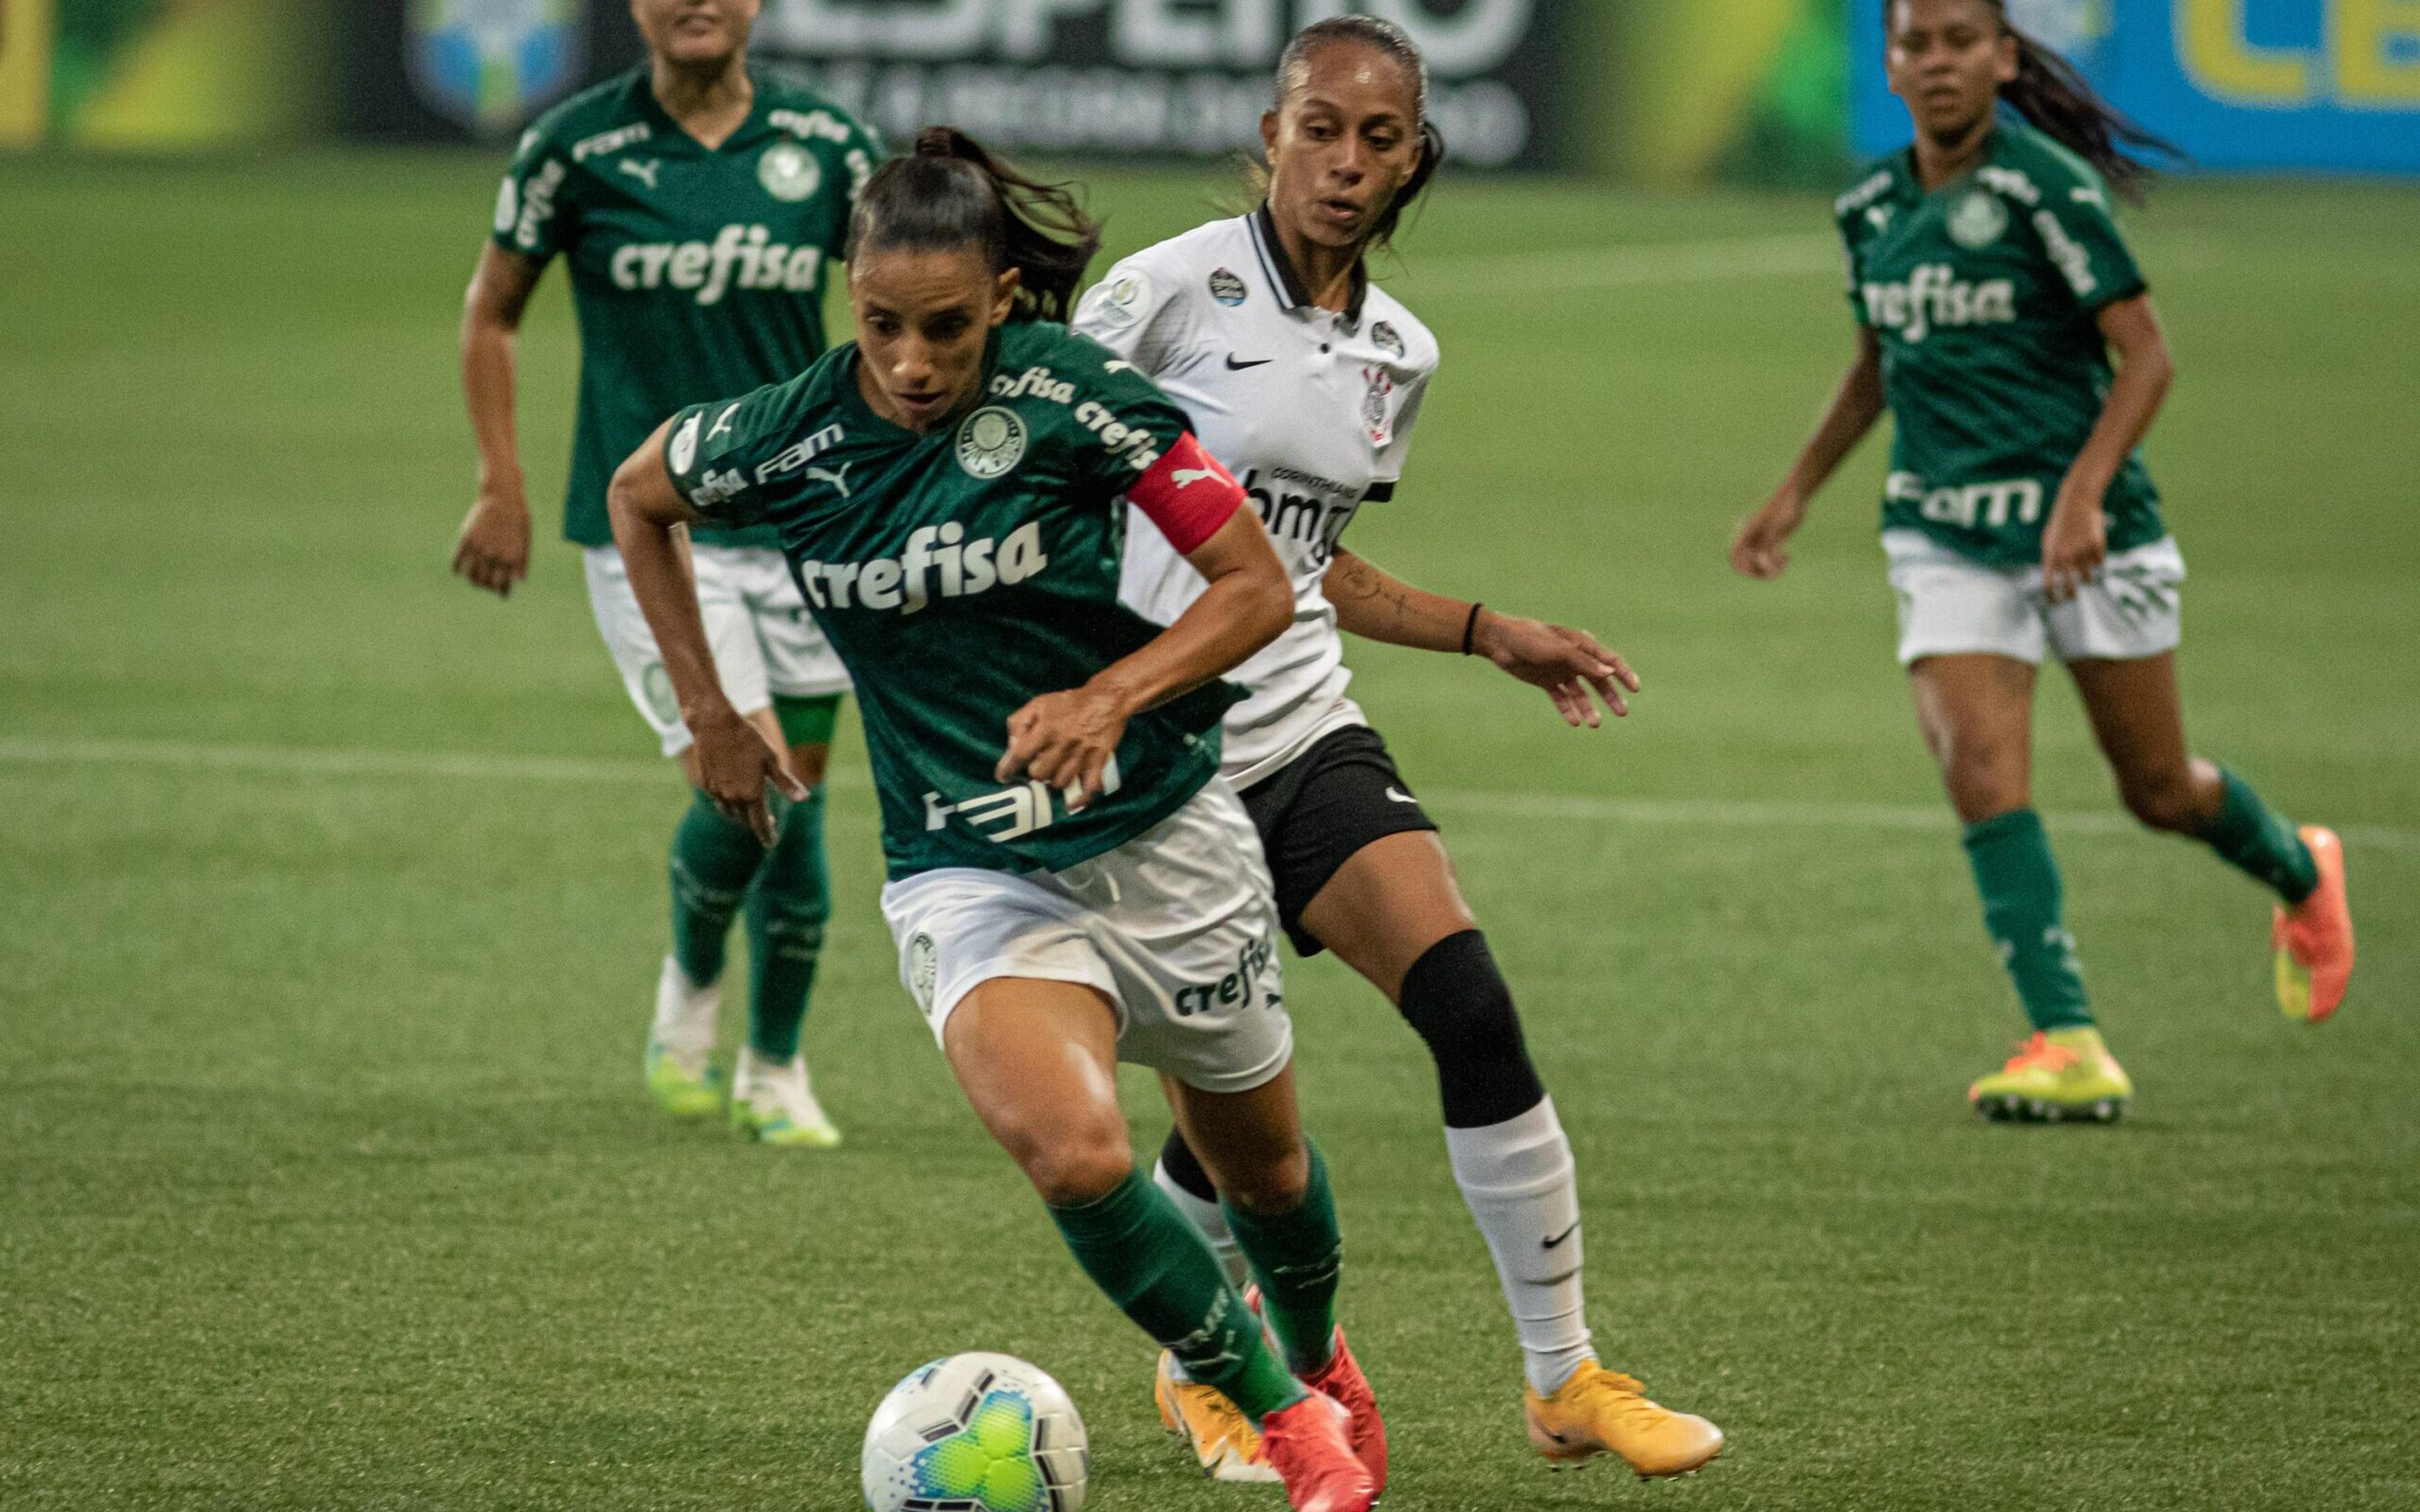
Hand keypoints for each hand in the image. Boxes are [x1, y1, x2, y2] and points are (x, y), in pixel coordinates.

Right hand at [453, 484, 531, 597]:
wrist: (503, 498)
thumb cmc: (518, 519)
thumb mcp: (525, 541)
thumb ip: (522, 562)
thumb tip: (519, 581)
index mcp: (510, 558)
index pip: (503, 585)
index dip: (502, 592)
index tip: (501, 594)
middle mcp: (494, 556)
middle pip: (485, 583)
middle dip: (486, 587)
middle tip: (487, 584)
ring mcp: (479, 548)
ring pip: (470, 575)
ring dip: (471, 580)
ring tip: (474, 578)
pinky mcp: (467, 539)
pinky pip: (457, 560)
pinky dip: (456, 569)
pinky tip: (458, 570)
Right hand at [691, 705, 807, 845]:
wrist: (714, 724)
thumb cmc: (748, 739)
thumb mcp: (772, 760)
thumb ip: (786, 783)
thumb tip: (804, 798)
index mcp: (751, 794)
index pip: (761, 824)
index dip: (767, 835)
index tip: (771, 843)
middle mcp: (733, 798)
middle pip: (746, 819)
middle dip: (757, 822)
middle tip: (769, 821)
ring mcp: (717, 792)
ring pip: (731, 811)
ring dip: (742, 813)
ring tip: (751, 809)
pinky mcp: (706, 785)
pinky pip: (719, 800)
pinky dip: (728, 801)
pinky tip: (734, 792)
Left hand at [997, 683, 1130, 809]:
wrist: (1105, 700)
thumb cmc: (1068, 703)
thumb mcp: (1038, 704)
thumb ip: (1019, 723)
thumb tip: (1011, 746)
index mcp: (1046, 729)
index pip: (1020, 755)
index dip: (1008, 769)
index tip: (1002, 777)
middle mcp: (1063, 744)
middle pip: (1039, 774)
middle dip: (1035, 772)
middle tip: (1037, 766)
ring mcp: (1081, 755)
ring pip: (1060, 783)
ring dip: (1053, 781)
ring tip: (1055, 772)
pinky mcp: (1098, 762)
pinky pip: (1089, 788)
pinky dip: (1080, 799)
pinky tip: (1072, 802)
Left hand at [1472, 611, 1638, 729]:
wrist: (1499, 642)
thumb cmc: (1530, 639)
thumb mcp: (1559, 650)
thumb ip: (1584, 662)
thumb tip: (1610, 674)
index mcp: (1582, 644)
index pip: (1610, 660)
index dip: (1624, 674)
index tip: (1635, 689)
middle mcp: (1574, 659)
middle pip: (1598, 680)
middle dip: (1611, 696)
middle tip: (1622, 713)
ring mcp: (1560, 671)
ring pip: (1580, 693)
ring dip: (1589, 708)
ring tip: (1595, 724)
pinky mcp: (1546, 681)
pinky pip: (1561, 699)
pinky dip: (1568, 710)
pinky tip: (1575, 722)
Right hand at [1730, 492, 1805, 579]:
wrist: (1797, 495)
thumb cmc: (1787, 506)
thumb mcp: (1779, 526)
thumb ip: (1769, 545)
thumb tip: (1762, 563)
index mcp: (1748, 532)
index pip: (1734, 555)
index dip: (1740, 567)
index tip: (1756, 569)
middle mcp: (1753, 538)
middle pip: (1746, 564)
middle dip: (1758, 572)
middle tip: (1772, 571)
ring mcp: (1763, 540)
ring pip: (1760, 564)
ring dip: (1770, 570)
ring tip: (1784, 564)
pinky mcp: (1775, 542)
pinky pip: (1771, 560)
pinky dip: (1778, 564)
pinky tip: (1788, 556)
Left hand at [2040, 488, 2107, 602]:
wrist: (2077, 503)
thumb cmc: (2060, 523)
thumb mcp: (2049, 540)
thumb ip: (2051, 559)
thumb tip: (2054, 579)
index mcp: (2051, 555)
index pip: (2048, 584)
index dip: (2050, 597)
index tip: (2053, 603)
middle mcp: (2066, 556)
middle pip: (2070, 587)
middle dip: (2070, 596)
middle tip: (2071, 598)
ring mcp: (2082, 551)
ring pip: (2088, 577)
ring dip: (2086, 579)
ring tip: (2085, 576)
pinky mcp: (2097, 546)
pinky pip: (2099, 563)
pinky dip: (2097, 562)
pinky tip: (2092, 553)